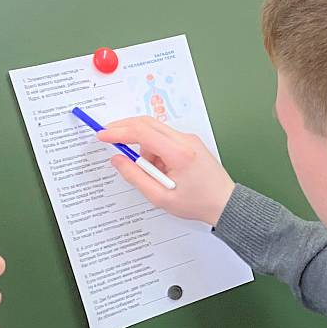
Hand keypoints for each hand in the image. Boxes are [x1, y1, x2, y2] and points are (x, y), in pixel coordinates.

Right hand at [99, 117, 235, 226]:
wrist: (225, 204)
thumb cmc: (197, 204)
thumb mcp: (160, 198)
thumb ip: (135, 177)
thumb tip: (117, 159)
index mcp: (179, 153)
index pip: (142, 132)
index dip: (118, 132)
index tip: (102, 135)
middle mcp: (185, 140)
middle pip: (147, 123)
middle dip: (125, 129)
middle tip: (108, 137)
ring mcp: (189, 139)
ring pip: (155, 133)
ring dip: (144, 148)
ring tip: (155, 175)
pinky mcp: (190, 142)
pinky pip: (164, 140)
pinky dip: (155, 151)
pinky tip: (162, 171)